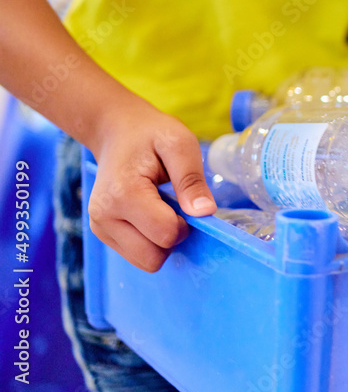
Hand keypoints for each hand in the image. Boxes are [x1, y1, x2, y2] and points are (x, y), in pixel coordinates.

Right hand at [88, 103, 216, 271]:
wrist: (117, 131)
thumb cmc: (151, 134)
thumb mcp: (180, 144)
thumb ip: (192, 179)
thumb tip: (205, 213)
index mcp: (122, 194)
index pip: (165, 234)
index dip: (185, 223)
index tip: (185, 200)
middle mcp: (103, 216)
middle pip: (152, 257)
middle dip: (172, 237)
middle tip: (175, 206)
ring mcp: (98, 226)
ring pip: (144, 261)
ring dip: (161, 241)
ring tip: (160, 207)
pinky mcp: (100, 232)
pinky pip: (135, 254)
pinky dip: (149, 240)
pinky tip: (149, 213)